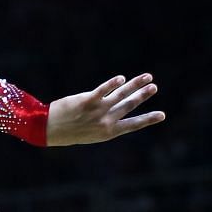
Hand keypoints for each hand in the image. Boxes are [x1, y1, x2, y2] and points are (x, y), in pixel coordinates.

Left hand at [45, 73, 164, 146]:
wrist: (49, 130)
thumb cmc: (70, 131)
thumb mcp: (91, 133)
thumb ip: (106, 122)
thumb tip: (118, 108)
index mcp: (108, 132)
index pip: (133, 125)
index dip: (148, 119)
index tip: (162, 115)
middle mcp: (105, 121)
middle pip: (129, 105)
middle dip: (143, 95)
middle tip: (154, 87)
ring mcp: (97, 111)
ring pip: (120, 95)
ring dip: (135, 85)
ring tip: (147, 78)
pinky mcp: (86, 101)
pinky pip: (102, 90)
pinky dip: (112, 83)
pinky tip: (121, 78)